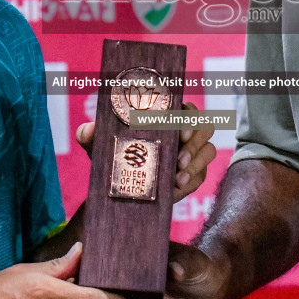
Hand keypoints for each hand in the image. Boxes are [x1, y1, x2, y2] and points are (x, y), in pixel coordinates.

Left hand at [74, 101, 217, 200]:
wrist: (116, 187)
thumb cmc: (111, 155)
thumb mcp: (97, 145)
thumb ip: (89, 135)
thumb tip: (89, 130)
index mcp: (165, 117)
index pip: (186, 109)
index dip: (188, 116)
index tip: (180, 132)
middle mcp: (184, 132)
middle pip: (205, 127)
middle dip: (196, 143)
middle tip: (179, 160)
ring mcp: (192, 154)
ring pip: (209, 151)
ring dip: (196, 163)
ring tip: (178, 178)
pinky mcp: (194, 175)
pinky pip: (202, 176)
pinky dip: (191, 182)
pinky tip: (176, 189)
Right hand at [92, 242, 227, 298]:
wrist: (208, 292)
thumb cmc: (198, 267)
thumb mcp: (194, 263)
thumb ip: (184, 264)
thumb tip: (175, 270)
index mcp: (137, 257)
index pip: (111, 259)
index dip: (95, 264)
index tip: (81, 270)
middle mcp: (127, 277)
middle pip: (101, 283)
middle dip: (87, 292)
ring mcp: (128, 298)